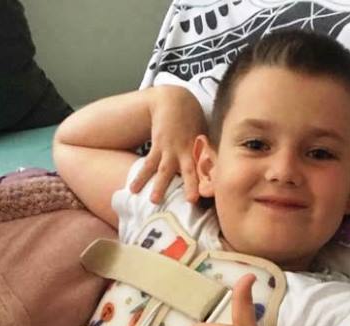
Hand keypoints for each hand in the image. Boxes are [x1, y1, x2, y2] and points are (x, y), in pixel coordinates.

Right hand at [130, 85, 206, 203]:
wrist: (173, 100)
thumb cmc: (191, 119)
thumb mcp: (205, 134)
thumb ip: (209, 152)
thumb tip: (216, 171)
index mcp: (202, 148)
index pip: (210, 165)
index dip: (212, 177)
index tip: (215, 191)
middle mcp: (187, 149)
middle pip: (191, 169)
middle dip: (191, 185)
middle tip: (191, 201)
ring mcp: (171, 148)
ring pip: (165, 170)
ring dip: (159, 186)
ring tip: (154, 201)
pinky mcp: (158, 145)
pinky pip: (148, 164)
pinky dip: (141, 176)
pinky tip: (133, 188)